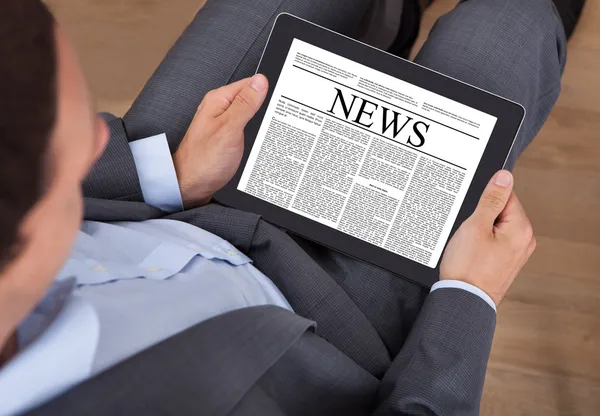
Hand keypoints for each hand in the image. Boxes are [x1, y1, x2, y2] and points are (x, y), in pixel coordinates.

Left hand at [173, 74, 268, 207]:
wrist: (191, 187)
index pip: (250, 84)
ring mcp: (223, 124)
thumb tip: (260, 81)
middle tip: (281, 118)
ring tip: (275, 129)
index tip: (283, 99)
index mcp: (219, 100)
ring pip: (250, 115)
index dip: (268, 89)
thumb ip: (245, 104)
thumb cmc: (204, 161)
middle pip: (251, 99)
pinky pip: (245, 128)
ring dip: (262, 121)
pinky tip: (263, 139)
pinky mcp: (226, 138)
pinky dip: (255, 132)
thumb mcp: (229, 129)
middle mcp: (219, 109)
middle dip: (266, 107)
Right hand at [440, 170, 535, 305]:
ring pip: (495, 227)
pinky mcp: (505, 262)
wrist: (463, 300)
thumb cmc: (468, 268)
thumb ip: (491, 199)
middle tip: (469, 232)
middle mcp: (524, 241)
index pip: (505, 196)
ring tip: (469, 246)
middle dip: (481, 217)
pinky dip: (481, 243)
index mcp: (521, 228)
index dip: (484, 202)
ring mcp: (516, 253)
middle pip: (501, 211)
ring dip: (479, 231)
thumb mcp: (476, 226)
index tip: (473, 214)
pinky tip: (471, 254)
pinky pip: (493, 242)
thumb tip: (504, 177)